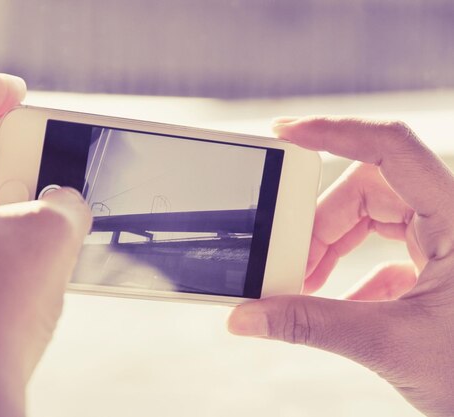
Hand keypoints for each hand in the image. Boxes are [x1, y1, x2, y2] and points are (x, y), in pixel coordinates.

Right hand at [228, 117, 453, 416]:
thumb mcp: (391, 345)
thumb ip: (312, 326)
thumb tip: (248, 315)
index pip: (391, 147)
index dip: (334, 131)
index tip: (284, 134)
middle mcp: (450, 218)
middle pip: (367, 188)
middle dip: (320, 222)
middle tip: (289, 259)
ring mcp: (444, 241)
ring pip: (371, 216)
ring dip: (331, 246)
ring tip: (305, 283)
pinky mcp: (435, 265)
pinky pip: (381, 247)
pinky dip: (351, 270)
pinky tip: (339, 300)